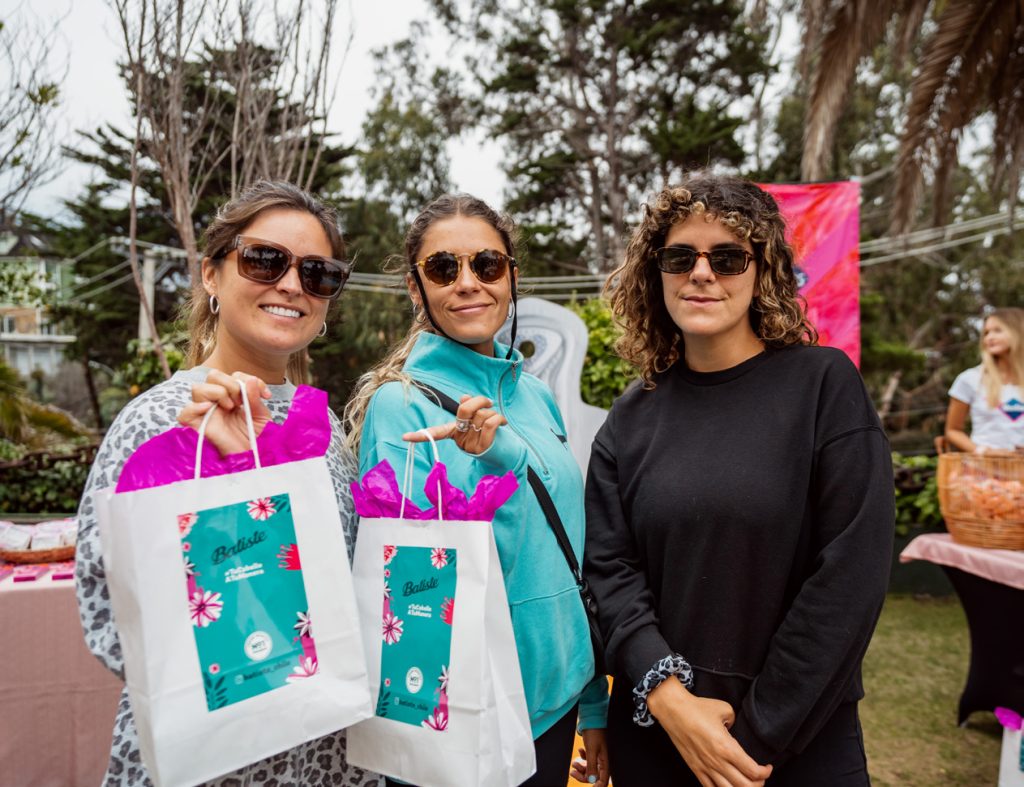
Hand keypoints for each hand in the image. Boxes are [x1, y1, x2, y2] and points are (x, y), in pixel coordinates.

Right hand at [177, 370, 272, 455]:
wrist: (254, 460)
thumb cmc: (257, 439)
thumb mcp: (261, 416)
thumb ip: (255, 398)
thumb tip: (251, 380)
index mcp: (233, 397)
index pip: (233, 375)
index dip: (248, 379)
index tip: (266, 395)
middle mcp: (217, 403)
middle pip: (213, 376)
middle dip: (231, 383)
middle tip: (242, 401)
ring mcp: (206, 414)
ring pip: (198, 388)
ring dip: (217, 392)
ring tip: (232, 407)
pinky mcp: (198, 428)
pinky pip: (184, 414)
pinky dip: (193, 407)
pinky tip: (209, 409)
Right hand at [403, 394, 506, 454]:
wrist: (504, 454)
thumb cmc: (488, 433)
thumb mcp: (476, 420)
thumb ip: (469, 409)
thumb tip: (464, 397)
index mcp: (454, 432)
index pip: (435, 432)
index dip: (420, 435)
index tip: (405, 438)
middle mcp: (460, 440)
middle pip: (465, 410)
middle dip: (479, 400)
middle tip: (488, 402)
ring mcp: (470, 446)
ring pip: (482, 415)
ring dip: (493, 413)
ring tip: (497, 419)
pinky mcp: (483, 448)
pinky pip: (490, 424)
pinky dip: (499, 418)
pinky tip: (503, 422)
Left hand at [569, 728, 609, 785]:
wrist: (592, 718)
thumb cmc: (595, 732)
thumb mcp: (591, 749)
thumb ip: (592, 765)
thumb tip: (592, 780)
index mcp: (606, 762)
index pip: (603, 781)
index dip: (596, 786)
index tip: (589, 786)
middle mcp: (603, 761)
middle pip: (594, 777)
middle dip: (583, 776)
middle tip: (572, 771)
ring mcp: (599, 757)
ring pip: (590, 769)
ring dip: (581, 767)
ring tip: (574, 762)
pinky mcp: (594, 752)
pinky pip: (588, 761)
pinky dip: (582, 759)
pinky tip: (580, 751)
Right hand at [648, 678, 771, 786]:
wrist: (673, 710)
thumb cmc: (698, 708)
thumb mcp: (725, 709)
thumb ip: (735, 721)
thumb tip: (735, 729)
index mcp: (727, 747)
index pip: (753, 771)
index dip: (765, 773)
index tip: (767, 767)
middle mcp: (717, 761)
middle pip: (745, 786)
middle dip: (758, 785)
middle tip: (760, 778)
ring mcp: (705, 768)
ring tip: (746, 784)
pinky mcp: (695, 769)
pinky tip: (728, 786)